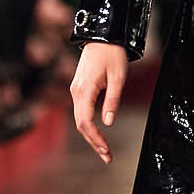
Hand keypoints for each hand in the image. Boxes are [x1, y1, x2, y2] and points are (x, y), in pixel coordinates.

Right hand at [70, 41, 127, 162]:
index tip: (106, 150)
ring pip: (80, 119)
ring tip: (105, 150)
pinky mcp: (79, 88)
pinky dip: (89, 126)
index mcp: (84, 90)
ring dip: (91, 136)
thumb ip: (113, 100)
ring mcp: (76, 90)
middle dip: (94, 142)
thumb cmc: (113, 55)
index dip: (95, 139)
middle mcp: (76, 92)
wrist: (103, 36)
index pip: (86, 122)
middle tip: (107, 157)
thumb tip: (108, 123)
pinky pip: (82, 111)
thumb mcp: (118, 78)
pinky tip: (98, 134)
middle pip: (81, 124)